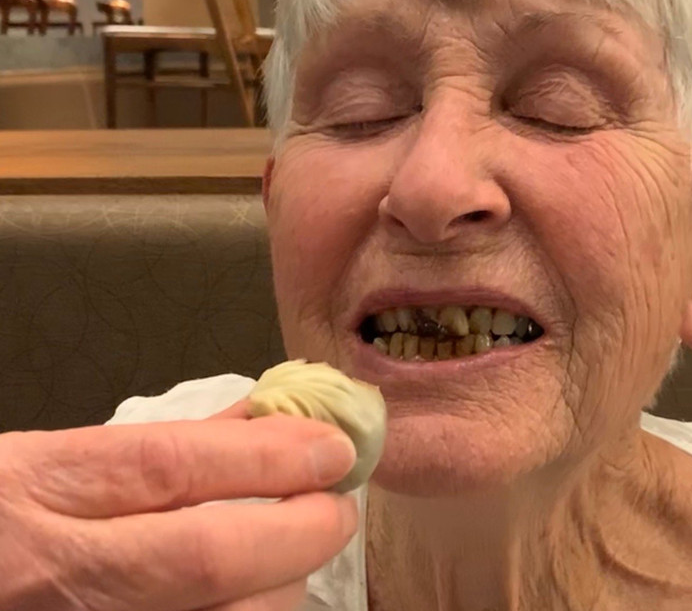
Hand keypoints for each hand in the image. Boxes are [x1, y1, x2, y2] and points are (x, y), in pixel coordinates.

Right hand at [0, 409, 357, 610]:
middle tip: (337, 509)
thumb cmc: (6, 518)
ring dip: (278, 587)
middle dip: (297, 531)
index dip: (264, 457)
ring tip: (291, 557)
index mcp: (38, 489)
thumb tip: (274, 419)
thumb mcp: (54, 462)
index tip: (334, 448)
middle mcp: (53, 574)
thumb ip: (164, 443)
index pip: (169, 468)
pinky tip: (255, 593)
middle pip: (206, 559)